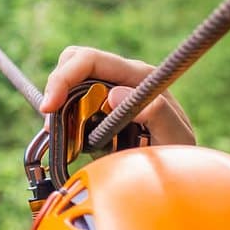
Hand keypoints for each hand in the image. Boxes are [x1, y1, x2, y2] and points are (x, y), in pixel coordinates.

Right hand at [40, 45, 195, 146]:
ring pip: (68, 81)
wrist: (177, 170)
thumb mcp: (176, 137)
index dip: (65, 77)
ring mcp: (107, 91)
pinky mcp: (97, 108)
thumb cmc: (179, 152)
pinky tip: (66, 138)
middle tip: (50, 121)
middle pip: (74, 61)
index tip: (51, 107)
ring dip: (57, 106)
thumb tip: (115, 95)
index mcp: (138, 76)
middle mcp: (121, 78)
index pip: (92, 60)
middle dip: (56, 86)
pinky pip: (70, 103)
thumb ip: (157, 114)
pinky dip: (60, 118)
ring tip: (60, 134)